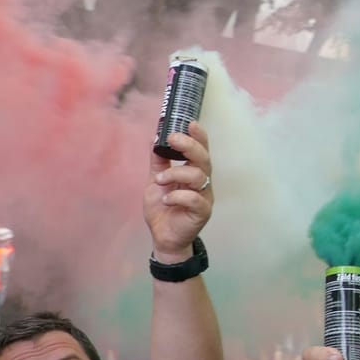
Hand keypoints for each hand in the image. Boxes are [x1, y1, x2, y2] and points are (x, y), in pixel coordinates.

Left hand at [145, 121, 211, 260]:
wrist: (162, 236)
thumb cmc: (163, 208)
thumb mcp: (156, 181)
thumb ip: (158, 162)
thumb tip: (155, 138)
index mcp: (193, 171)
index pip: (201, 149)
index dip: (199, 136)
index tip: (189, 123)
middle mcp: (202, 182)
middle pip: (204, 158)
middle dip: (189, 146)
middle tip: (172, 139)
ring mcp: (204, 197)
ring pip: (198, 176)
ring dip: (175, 174)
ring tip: (160, 181)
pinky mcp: (202, 212)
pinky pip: (194, 198)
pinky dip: (177, 196)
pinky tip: (166, 200)